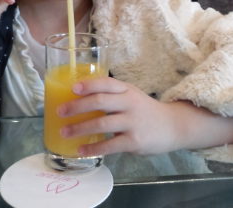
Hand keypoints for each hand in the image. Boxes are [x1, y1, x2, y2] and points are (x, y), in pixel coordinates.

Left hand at [57, 78, 183, 155]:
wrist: (172, 126)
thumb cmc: (145, 110)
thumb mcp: (131, 96)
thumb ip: (111, 96)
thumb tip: (79, 99)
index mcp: (127, 90)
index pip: (106, 83)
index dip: (89, 84)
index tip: (72, 88)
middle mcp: (129, 103)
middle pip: (100, 102)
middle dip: (77, 107)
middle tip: (60, 111)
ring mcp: (132, 122)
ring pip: (101, 123)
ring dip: (79, 128)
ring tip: (64, 132)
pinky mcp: (134, 141)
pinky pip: (109, 145)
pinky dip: (93, 148)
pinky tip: (81, 150)